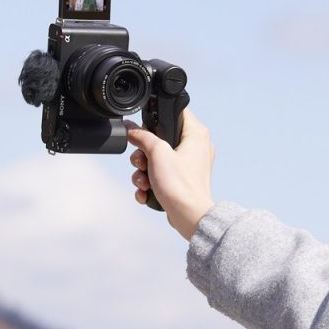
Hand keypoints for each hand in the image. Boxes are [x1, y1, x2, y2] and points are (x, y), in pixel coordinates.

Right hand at [125, 108, 214, 240]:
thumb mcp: (157, 154)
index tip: (147, 131)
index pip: (176, 112)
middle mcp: (196, 147)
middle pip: (160, 139)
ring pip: (158, 159)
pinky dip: (151, 182)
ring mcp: (190, 164)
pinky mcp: (183, 179)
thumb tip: (131, 128)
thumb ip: (142, 137)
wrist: (189, 216)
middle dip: (144, 154)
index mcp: (197, 134)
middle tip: (142, 163)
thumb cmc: (180, 186)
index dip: (157, 120)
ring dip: (144, 171)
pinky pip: (162, 174)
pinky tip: (146, 192)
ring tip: (144, 181)